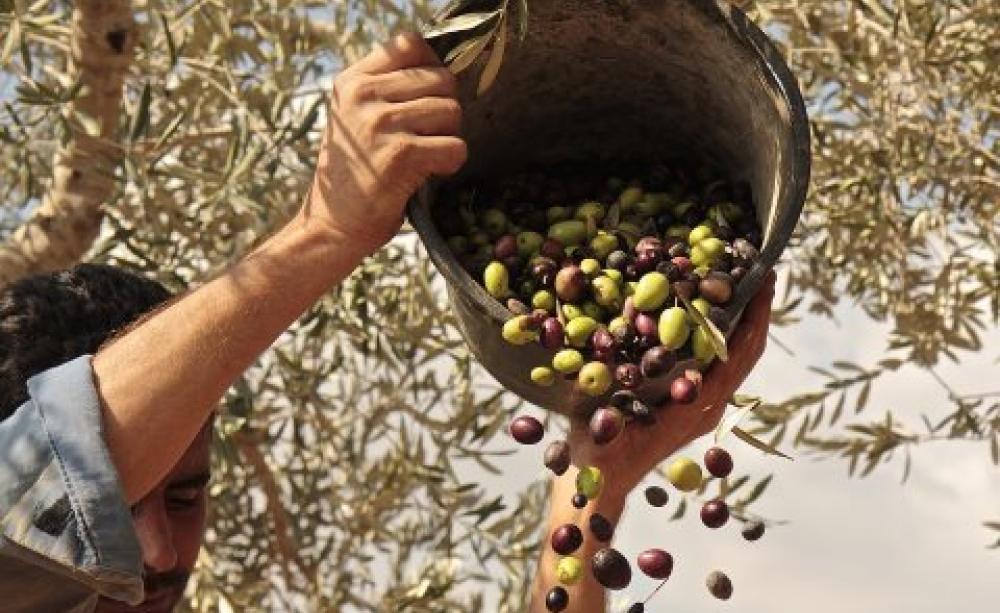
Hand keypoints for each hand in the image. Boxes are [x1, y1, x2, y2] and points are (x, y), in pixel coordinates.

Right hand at [306, 32, 466, 253]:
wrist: (331, 226)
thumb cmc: (354, 175)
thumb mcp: (356, 120)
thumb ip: (389, 91)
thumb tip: (443, 73)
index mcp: (353, 82)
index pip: (410, 45)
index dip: (432, 68)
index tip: (429, 96)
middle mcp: (364, 96)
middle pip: (442, 79)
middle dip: (445, 110)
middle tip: (427, 138)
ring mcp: (381, 123)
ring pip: (452, 111)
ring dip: (448, 138)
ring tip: (425, 157)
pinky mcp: (401, 155)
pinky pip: (455, 146)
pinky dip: (451, 163)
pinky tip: (430, 174)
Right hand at [566, 272, 775, 495]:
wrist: (601, 482)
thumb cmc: (600, 451)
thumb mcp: (605, 411)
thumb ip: (612, 375)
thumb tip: (630, 318)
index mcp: (696, 407)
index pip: (738, 356)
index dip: (754, 318)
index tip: (763, 282)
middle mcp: (709, 406)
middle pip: (747, 353)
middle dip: (758, 311)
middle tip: (762, 269)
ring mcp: (704, 407)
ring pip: (737, 359)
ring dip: (746, 322)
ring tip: (746, 284)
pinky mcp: (693, 405)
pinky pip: (721, 366)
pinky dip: (727, 337)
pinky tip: (717, 314)